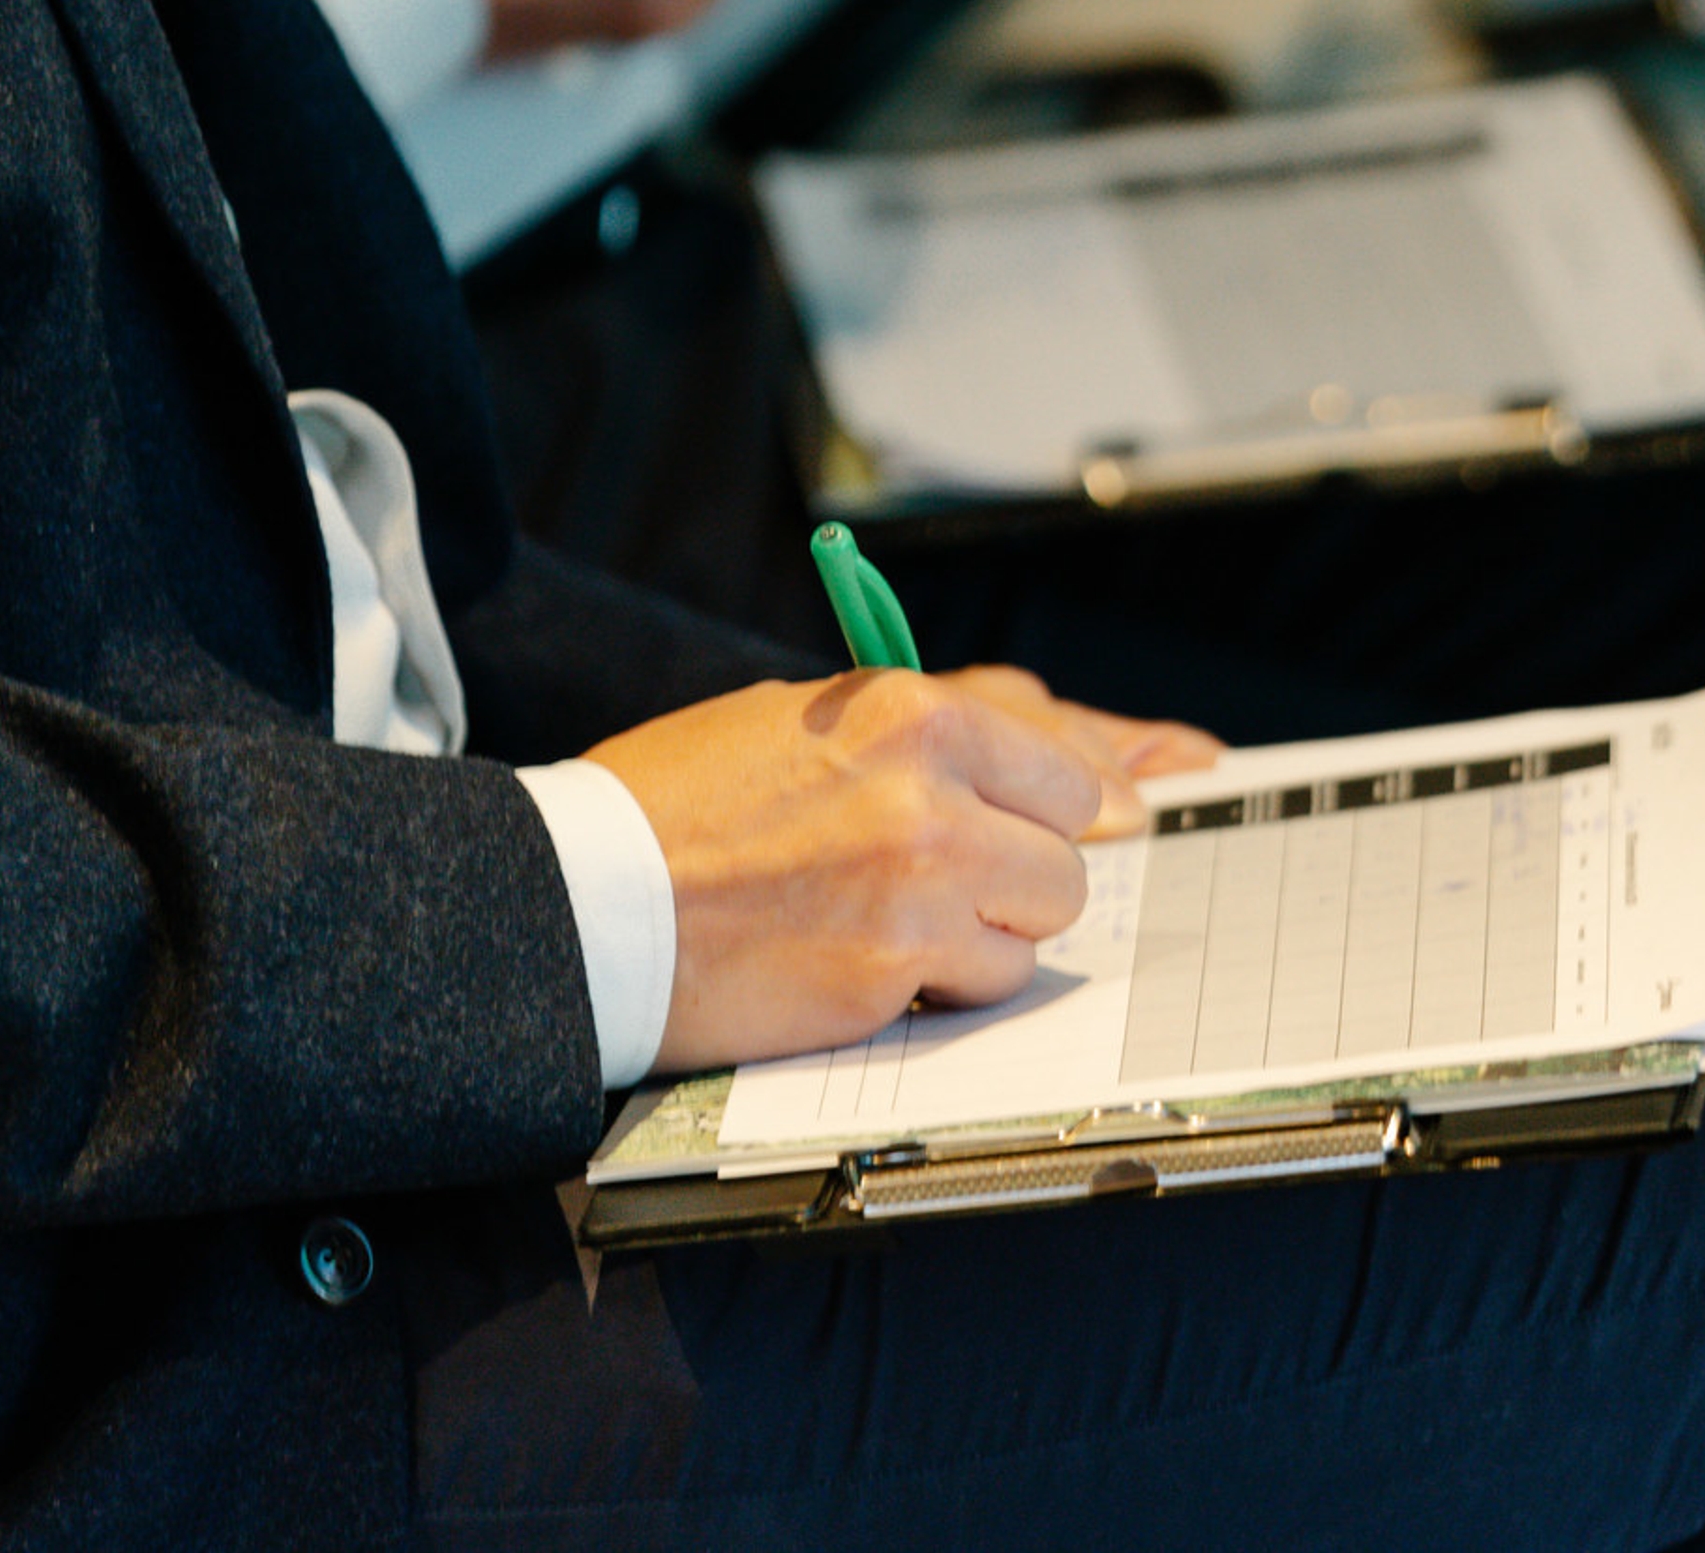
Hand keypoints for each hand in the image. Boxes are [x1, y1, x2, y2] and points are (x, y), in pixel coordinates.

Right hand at [584, 665, 1211, 1073]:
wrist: (583, 898)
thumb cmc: (685, 802)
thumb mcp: (817, 720)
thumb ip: (954, 737)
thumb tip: (1114, 778)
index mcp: (913, 714)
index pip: (1067, 766)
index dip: (1080, 807)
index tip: (1121, 820)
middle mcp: (929, 797)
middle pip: (1065, 859)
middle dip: (1018, 879)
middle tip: (946, 879)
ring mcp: (914, 893)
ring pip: (1030, 933)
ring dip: (978, 938)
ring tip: (884, 917)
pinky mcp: (886, 979)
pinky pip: (969, 991)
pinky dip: (930, 988)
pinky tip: (855, 959)